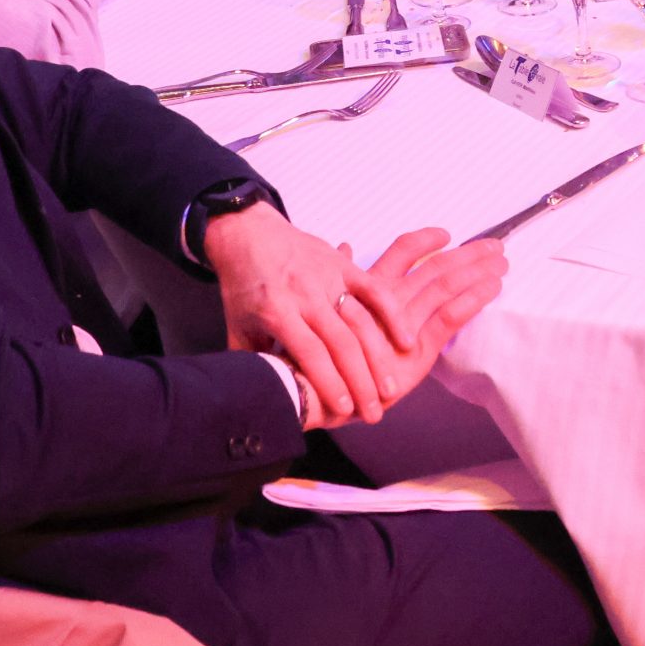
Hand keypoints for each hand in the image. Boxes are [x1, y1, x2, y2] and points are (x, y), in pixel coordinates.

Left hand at [203, 203, 424, 424]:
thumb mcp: (237, 326)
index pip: (310, 353)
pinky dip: (392, 314)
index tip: (345, 412)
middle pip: (340, 342)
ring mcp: (326, 276)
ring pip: (360, 321)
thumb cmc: (242, 286)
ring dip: (379, 357)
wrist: (247, 232)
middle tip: (375, 413)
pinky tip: (408, 341)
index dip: (329, 383)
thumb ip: (251, 361)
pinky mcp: (342, 263)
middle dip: (360, 381)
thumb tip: (260, 399)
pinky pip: (374, 289)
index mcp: (276, 311)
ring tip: (393, 388)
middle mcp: (304, 294)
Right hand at [302, 230, 507, 428]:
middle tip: (494, 244)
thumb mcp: (325, 307)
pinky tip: (492, 287)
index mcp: (367, 287)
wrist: (306, 387)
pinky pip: (451, 316)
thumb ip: (341, 275)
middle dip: (467, 254)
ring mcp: (404, 323)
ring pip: (446, 285)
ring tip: (501, 261)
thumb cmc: (313, 354)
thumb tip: (346, 245)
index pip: (402, 251)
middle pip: (434, 266)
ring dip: (477, 270)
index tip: (446, 234)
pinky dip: (474, 298)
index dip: (426, 240)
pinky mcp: (415, 349)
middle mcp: (388, 299)